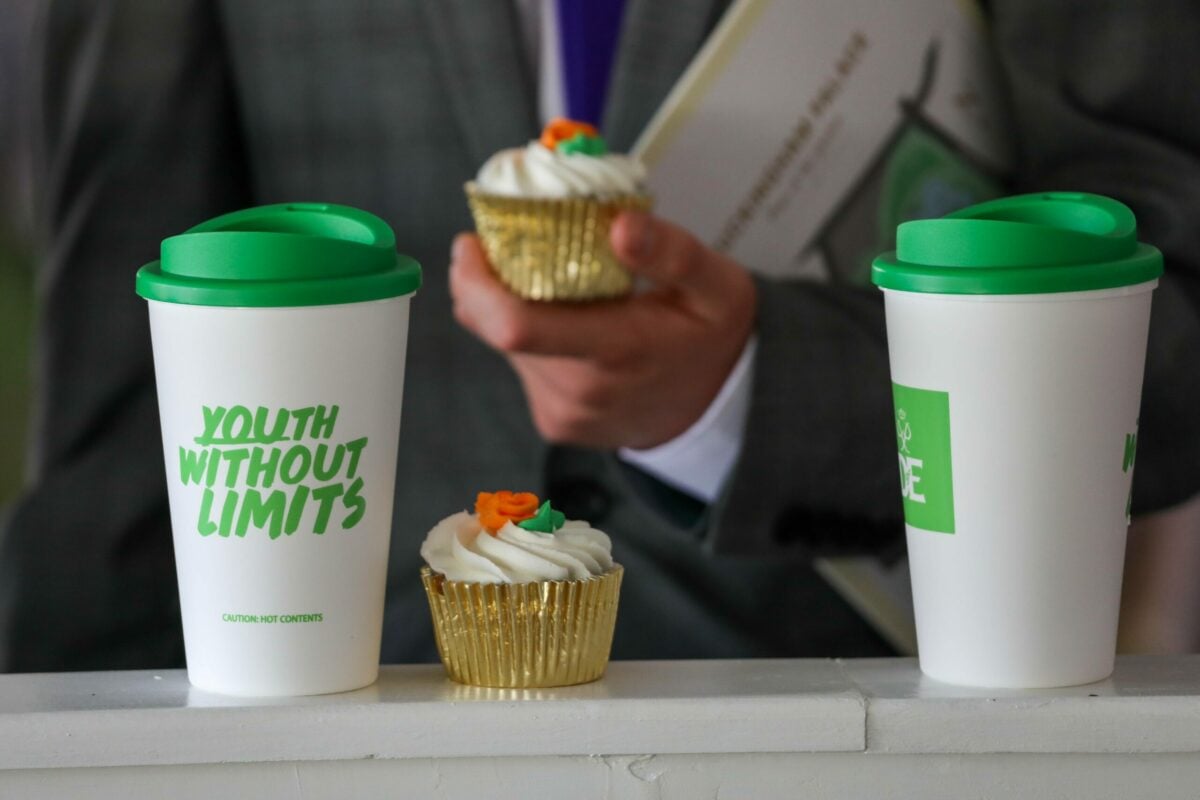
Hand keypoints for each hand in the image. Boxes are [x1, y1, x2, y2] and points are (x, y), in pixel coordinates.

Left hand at [449, 211, 756, 449]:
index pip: (517, 325)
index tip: (471, 244)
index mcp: (619, 349)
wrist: (716, 411)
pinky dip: (532, 339)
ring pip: (508, 347)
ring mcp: (565, 413)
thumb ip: (673, 253)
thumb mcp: (718, 286)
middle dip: (492, 284)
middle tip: (505, 247)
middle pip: (503, 330)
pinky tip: (568, 325)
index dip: (476, 284)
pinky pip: (523, 368)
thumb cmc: (712, 337)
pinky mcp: (555, 424)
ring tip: (554, 286)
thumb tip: (621, 226)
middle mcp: (582, 390)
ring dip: (515, 309)